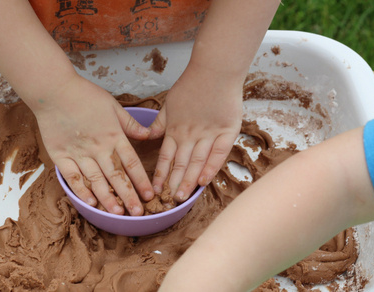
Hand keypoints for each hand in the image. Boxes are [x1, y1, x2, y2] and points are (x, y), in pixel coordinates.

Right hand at [34, 75, 154, 215]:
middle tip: (137, 213)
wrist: (54, 90)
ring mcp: (79, 153)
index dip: (141, 180)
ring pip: (96, 181)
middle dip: (128, 196)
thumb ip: (130, 124)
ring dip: (108, 199)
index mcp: (114, 135)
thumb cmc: (85, 94)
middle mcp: (99, 147)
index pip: (131, 162)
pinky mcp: (60, 155)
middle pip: (116, 176)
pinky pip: (73, 177)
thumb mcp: (113, 105)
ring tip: (118, 213)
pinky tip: (91, 203)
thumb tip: (148, 135)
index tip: (149, 195)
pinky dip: (82, 191)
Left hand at [148, 65, 242, 201]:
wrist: (215, 70)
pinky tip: (204, 182)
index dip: (161, 174)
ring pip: (196, 162)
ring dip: (189, 180)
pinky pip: (217, 154)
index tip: (155, 190)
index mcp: (175, 129)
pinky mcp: (226, 131)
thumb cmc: (192, 84)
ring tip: (182, 197)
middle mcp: (190, 135)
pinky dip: (211, 168)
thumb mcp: (169, 103)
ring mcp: (208, 134)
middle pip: (181, 163)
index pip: (166, 157)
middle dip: (174, 183)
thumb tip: (148, 136)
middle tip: (168, 201)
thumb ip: (160, 122)